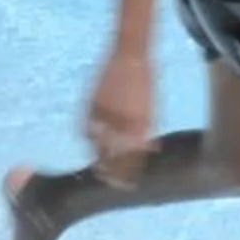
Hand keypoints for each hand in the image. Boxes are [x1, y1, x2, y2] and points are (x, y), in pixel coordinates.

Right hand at [84, 51, 155, 185]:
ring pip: (98, 144)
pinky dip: (88, 137)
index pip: (132, 159)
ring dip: (98, 158)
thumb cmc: (146, 81)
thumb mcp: (153, 108)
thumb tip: (150, 150)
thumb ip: (149, 130)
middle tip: (109, 181)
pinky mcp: (92, 104)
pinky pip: (87, 128)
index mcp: (140, 124)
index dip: (128, 174)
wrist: (131, 53)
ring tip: (98, 169)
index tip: (126, 186)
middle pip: (114, 156)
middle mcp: (123, 122)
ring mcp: (106, 113)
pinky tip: (89, 143)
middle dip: (112, 172)